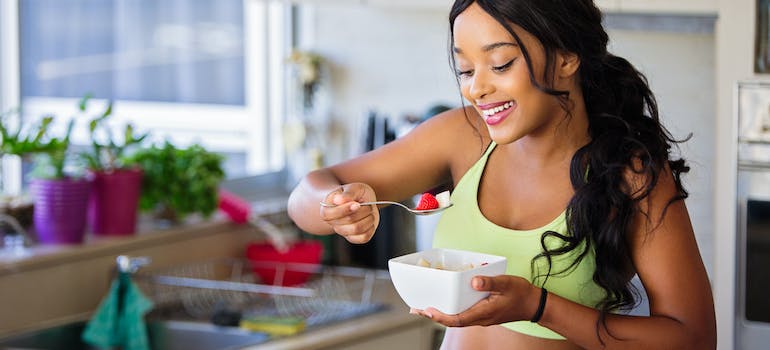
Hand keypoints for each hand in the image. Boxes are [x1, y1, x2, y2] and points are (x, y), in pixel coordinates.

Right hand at [319, 183, 379, 243]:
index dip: (347, 209)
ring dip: (368, 218)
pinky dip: (370, 227)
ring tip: (369, 211)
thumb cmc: (354, 194)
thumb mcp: (353, 188)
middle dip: (363, 210)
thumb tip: (339, 200)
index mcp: (327, 210)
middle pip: (349, 220)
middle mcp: (333, 223)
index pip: (334, 214)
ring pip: (357, 229)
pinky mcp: (353, 238)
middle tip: (367, 204)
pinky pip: (363, 238)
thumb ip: (347, 194)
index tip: (357, 203)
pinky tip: (369, 219)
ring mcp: (343, 232)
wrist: (360, 201)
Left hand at [411, 275, 539, 326]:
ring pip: (456, 319)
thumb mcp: (506, 284)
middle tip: (416, 309)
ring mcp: (481, 317)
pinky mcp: (483, 314)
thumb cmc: (520, 294)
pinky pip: (463, 315)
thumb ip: (490, 282)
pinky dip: (451, 310)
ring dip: (440, 314)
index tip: (427, 310)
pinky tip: (445, 303)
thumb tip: (474, 281)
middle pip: (452, 321)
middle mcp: (480, 318)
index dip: (440, 316)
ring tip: (424, 307)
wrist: (533, 304)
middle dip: (434, 316)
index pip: (457, 319)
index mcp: (483, 313)